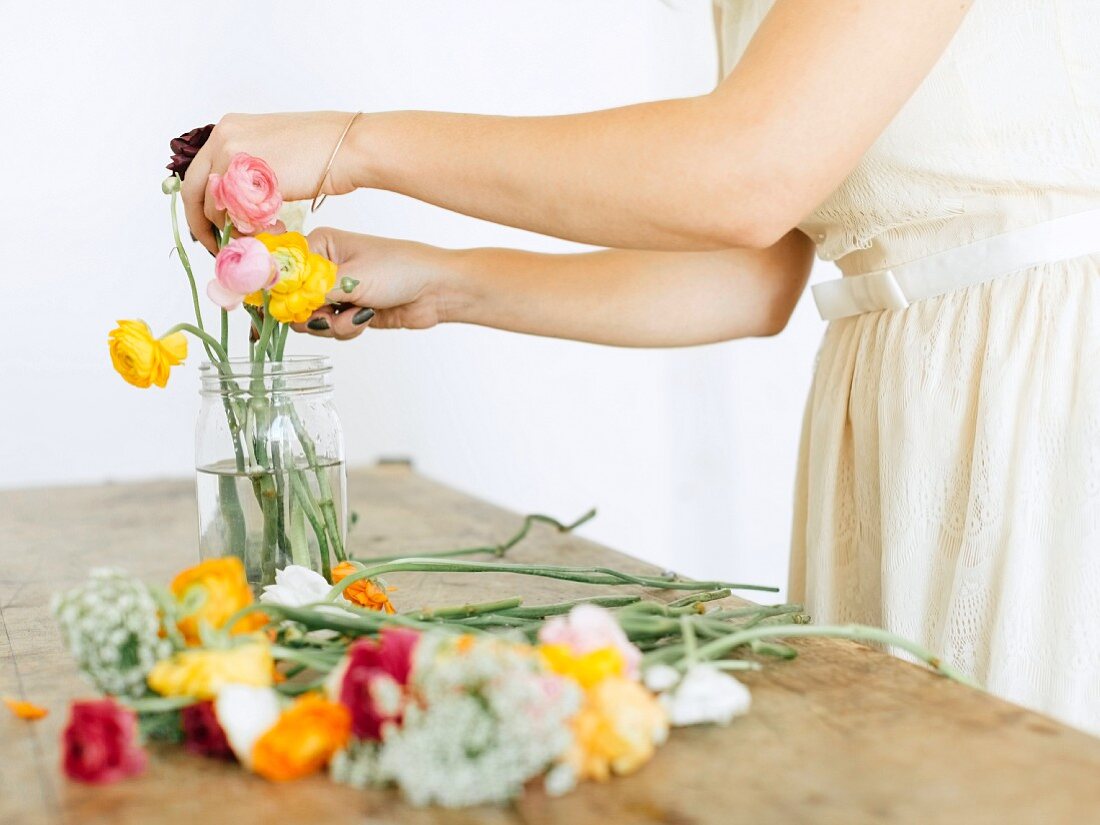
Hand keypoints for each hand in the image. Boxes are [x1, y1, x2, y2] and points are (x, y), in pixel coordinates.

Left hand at [182, 112, 358, 253]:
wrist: (347, 147)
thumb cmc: (323, 150)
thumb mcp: (272, 152)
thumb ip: (247, 171)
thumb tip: (235, 204)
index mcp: (228, 129)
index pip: (199, 173)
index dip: (201, 205)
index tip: (211, 227)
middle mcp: (223, 138)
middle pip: (195, 191)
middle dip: (203, 224)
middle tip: (216, 246)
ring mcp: (232, 155)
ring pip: (214, 207)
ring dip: (231, 230)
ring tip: (257, 238)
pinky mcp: (246, 176)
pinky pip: (234, 214)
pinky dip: (245, 230)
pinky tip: (267, 232)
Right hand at [293, 228, 454, 340]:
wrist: (436, 289)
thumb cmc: (400, 269)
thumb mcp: (351, 278)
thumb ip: (311, 291)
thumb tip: (279, 300)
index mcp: (320, 245)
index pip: (283, 270)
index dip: (284, 291)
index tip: (294, 304)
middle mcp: (324, 267)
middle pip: (294, 301)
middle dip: (313, 314)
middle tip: (331, 314)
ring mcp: (337, 291)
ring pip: (313, 320)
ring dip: (334, 324)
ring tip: (358, 313)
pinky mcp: (349, 311)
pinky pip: (332, 329)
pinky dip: (346, 329)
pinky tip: (367, 317)